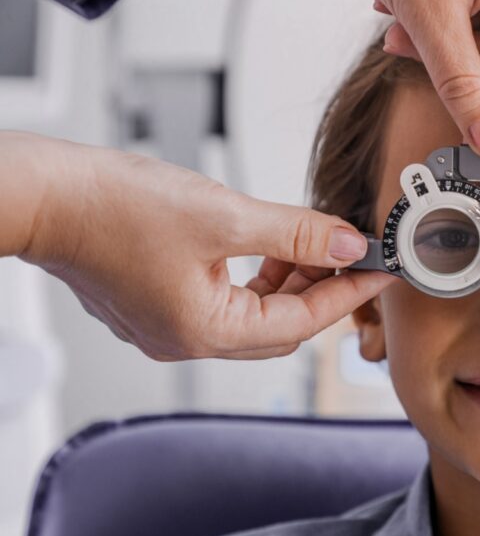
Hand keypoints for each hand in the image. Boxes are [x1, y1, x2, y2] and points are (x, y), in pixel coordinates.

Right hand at [7, 132, 398, 360]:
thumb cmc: (111, 207)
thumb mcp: (223, 216)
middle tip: (352, 256)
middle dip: (322, 292)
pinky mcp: (155, 305)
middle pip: (280, 327)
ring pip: (252, 316)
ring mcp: (168, 326)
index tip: (382, 272)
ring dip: (287, 283)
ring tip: (312, 245)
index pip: (303, 322)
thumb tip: (347, 244)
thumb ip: (294, 234)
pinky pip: (224, 303)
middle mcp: (188, 340)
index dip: (349, 294)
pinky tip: (268, 249)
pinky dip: (254, 281)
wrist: (40, 196)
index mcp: (207, 332)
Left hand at [374, 0, 479, 161]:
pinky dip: (433, 18)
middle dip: (449, 61)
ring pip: (479, 38)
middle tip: (406, 47)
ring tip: (397, 15)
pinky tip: (403, 5)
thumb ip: (462, 84)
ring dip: (432, 38)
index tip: (472, 137)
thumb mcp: (434, 18)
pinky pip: (466, 16)